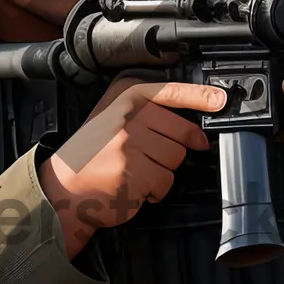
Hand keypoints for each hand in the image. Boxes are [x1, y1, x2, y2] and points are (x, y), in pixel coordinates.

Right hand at [38, 75, 223, 257]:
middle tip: (150, 156)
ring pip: (176, 159)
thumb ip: (147, 114)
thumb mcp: (114, 120)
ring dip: (162, 172)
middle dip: (174, 150)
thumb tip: (194, 122)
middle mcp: (128, 117)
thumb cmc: (92, 155)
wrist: (63, 189)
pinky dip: (154, 191)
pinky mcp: (133, 172)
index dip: (200, 96)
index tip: (220, 100)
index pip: (171, 92)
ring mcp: (130, 144)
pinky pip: (165, 182)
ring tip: (135, 171)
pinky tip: (133, 186)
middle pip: (183, 133)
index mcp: (125, 99)